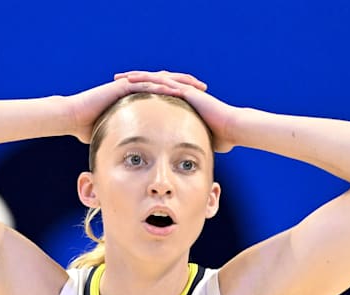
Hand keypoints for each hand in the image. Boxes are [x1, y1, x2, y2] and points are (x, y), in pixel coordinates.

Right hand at [63, 72, 205, 143]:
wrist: (72, 118)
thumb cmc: (89, 128)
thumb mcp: (116, 134)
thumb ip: (129, 141)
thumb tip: (137, 160)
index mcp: (137, 98)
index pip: (164, 93)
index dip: (182, 96)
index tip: (199, 101)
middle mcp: (135, 88)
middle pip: (166, 82)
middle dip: (186, 84)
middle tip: (204, 90)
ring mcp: (129, 85)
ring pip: (159, 79)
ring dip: (178, 82)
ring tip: (195, 87)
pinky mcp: (122, 85)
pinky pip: (145, 84)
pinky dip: (160, 85)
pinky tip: (174, 88)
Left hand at [114, 70, 240, 152]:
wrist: (233, 129)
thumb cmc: (222, 138)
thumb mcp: (200, 141)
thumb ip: (191, 145)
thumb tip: (185, 161)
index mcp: (183, 102)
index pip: (158, 94)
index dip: (141, 93)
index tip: (125, 94)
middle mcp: (182, 92)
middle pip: (153, 83)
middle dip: (134, 81)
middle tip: (116, 81)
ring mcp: (185, 90)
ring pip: (156, 78)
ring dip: (137, 77)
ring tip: (120, 77)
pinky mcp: (187, 91)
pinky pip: (164, 82)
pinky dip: (149, 80)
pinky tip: (135, 79)